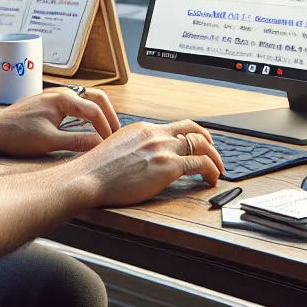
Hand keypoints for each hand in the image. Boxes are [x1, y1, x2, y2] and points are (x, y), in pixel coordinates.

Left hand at [0, 87, 120, 156]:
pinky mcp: (50, 104)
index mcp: (63, 99)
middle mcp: (61, 93)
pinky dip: (88, 114)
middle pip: (97, 97)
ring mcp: (55, 97)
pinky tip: (89, 128)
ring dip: (100, 113)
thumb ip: (77, 142)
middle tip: (117, 134)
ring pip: (87, 99)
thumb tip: (100, 145)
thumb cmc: (16, 134)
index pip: (95, 110)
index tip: (111, 145)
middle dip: (109, 114)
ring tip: (107, 131)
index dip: (106, 128)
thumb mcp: (49, 142)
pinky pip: (77, 105)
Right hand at [64, 119, 226, 207]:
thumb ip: (133, 148)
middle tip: (214, 153)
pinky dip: (211, 171)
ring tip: (218, 169)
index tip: (196, 143)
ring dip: (215, 157)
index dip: (191, 135)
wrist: (88, 177)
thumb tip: (140, 158)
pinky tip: (211, 180)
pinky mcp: (168, 166)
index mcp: (143, 128)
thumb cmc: (96, 170)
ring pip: (202, 145)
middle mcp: (155, 134)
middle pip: (193, 130)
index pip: (175, 127)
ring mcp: (162, 149)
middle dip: (208, 141)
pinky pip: (200, 164)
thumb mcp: (116, 148)